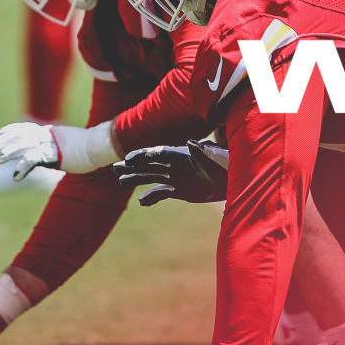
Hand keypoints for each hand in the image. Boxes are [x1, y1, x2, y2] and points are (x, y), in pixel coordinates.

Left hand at [0, 121, 117, 178]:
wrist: (101, 145)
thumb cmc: (92, 147)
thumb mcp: (73, 144)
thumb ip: (60, 147)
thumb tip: (56, 153)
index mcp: (51, 131)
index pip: (26, 127)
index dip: (11, 130)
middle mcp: (48, 134)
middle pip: (20, 136)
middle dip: (4, 142)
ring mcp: (50, 143)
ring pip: (23, 146)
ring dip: (8, 153)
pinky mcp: (53, 154)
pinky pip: (33, 160)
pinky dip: (23, 168)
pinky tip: (16, 176)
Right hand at [114, 140, 228, 205]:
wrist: (229, 180)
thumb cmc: (222, 166)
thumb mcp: (212, 159)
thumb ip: (200, 151)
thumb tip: (191, 142)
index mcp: (179, 155)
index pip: (157, 154)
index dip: (142, 155)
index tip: (128, 158)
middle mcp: (174, 165)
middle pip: (149, 165)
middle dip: (132, 166)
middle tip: (114, 168)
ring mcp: (175, 177)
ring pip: (151, 177)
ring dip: (136, 179)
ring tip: (120, 180)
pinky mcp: (178, 189)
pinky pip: (161, 192)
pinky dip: (151, 196)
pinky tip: (142, 201)